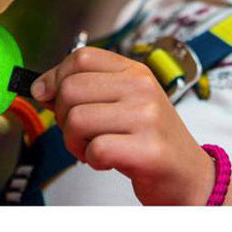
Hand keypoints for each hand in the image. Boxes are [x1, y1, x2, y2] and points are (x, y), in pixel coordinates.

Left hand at [31, 47, 214, 204]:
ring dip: (74, 142)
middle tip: (78, 133)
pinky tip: (106, 161)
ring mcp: (147, 117)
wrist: (188, 175)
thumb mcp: (122, 102)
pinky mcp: (148, 149)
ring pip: (77, 119)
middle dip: (62, 117)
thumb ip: (87, 89)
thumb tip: (42, 87)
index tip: (46, 94)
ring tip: (93, 148)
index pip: (81, 57)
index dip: (54, 76)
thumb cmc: (147, 138)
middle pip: (71, 89)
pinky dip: (92, 159)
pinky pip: (95, 148)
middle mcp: (142, 87)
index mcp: (134, 71)